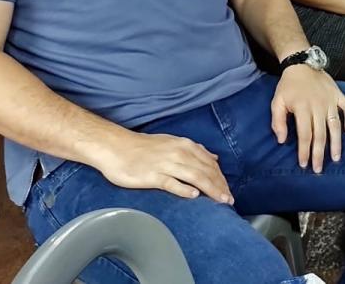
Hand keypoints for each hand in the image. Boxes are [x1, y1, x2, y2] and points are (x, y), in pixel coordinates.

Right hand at [95, 130, 232, 202]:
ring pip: (194, 176)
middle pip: (206, 171)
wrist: (116, 147)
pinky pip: (171, 182)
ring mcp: (166, 164)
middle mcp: (179, 153)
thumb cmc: (143, 147)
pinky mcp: (153, 175)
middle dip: (220, 186)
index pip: (210, 163)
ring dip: (210, 189)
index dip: (221, 178)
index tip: (228, 190)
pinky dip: (184, 189)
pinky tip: (194, 196)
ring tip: (220, 201)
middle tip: (229, 200)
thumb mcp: (172, 142)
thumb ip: (194, 151)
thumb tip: (213, 157)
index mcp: (185, 145)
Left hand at [271, 65, 344, 172]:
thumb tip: (282, 140)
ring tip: (336, 158)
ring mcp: (330, 100)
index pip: (305, 135)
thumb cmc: (288, 86)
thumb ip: (278, 121)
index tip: (304, 164)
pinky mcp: (338, 94)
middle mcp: (318, 106)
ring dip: (336, 143)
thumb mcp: (277, 102)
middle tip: (319, 169)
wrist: (302, 63)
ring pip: (335, 125)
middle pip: (320, 134)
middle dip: (319, 154)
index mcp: (302, 108)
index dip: (304, 151)